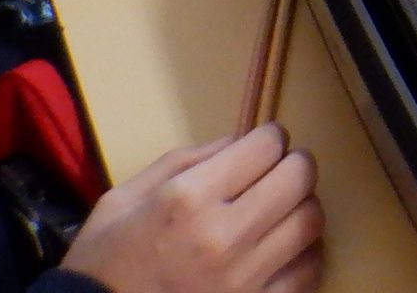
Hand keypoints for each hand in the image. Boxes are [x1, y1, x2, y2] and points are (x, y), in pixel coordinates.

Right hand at [60, 123, 321, 292]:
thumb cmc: (105, 262)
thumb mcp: (126, 197)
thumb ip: (186, 161)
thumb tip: (240, 140)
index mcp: (188, 200)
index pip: (265, 147)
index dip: (270, 138)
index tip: (265, 143)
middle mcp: (222, 237)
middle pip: (298, 179)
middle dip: (294, 164)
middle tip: (281, 168)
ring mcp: (244, 279)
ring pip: (311, 222)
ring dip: (302, 206)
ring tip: (282, 208)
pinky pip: (308, 271)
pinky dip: (304, 253)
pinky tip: (283, 249)